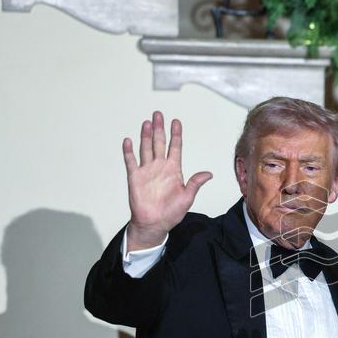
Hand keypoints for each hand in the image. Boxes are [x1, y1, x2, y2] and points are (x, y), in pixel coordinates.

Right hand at [123, 111, 212, 249]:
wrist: (154, 224)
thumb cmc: (171, 213)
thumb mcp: (187, 198)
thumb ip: (195, 183)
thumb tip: (209, 174)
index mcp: (173, 170)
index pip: (175, 147)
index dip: (176, 134)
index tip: (176, 122)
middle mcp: (160, 167)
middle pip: (159, 143)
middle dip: (159, 128)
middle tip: (158, 114)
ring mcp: (147, 171)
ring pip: (146, 148)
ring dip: (145, 135)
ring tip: (147, 122)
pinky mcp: (135, 178)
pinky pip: (131, 161)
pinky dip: (129, 151)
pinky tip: (128, 140)